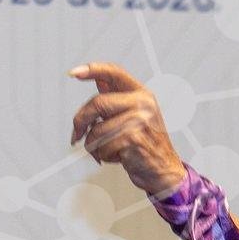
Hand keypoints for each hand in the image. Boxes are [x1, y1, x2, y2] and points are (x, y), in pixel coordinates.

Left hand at [68, 62, 186, 196]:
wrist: (165, 170)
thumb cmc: (148, 144)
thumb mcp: (138, 115)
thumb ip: (118, 98)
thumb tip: (99, 79)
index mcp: (142, 94)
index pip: (114, 73)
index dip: (92, 69)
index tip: (74, 73)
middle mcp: (143, 104)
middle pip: (97, 103)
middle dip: (80, 122)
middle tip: (76, 135)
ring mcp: (139, 121)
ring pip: (96, 131)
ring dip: (94, 146)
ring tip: (108, 150)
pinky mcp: (133, 139)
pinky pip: (103, 148)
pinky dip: (104, 156)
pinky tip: (119, 157)